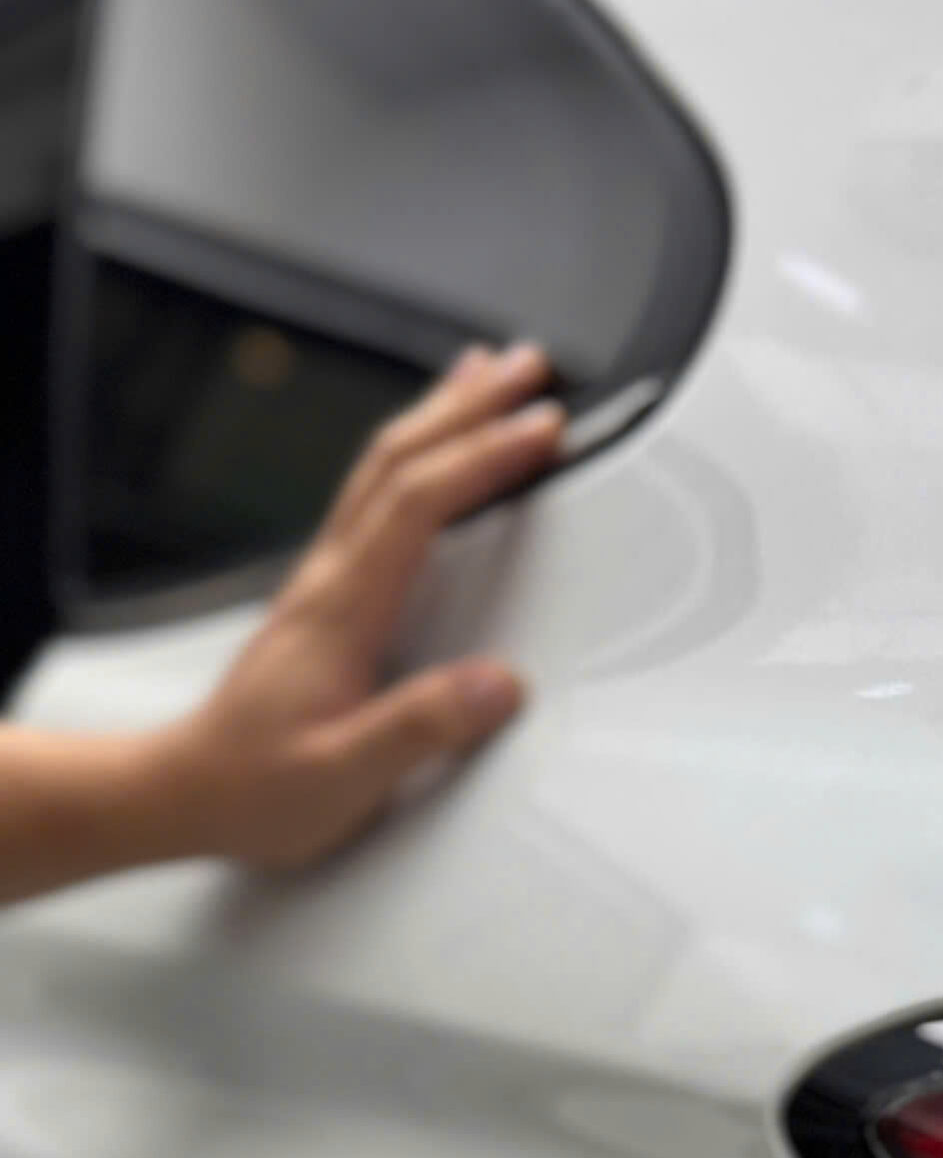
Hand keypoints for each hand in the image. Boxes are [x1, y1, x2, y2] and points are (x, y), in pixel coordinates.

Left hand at [151, 342, 565, 868]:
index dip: (482, 457)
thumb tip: (499, 684)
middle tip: (527, 368)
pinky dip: (417, 457)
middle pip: (399, 460)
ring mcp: (326, 581)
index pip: (418, 504)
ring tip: (487, 377)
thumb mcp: (344, 775)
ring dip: (440, 415)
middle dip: (469, 406)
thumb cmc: (257, 786)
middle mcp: (330, 578)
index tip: (540, 429)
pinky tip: (434, 455)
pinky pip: (377, 500)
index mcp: (342, 608)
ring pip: (383, 469)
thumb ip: (421, 727)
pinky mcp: (329, 597)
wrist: (187, 789)